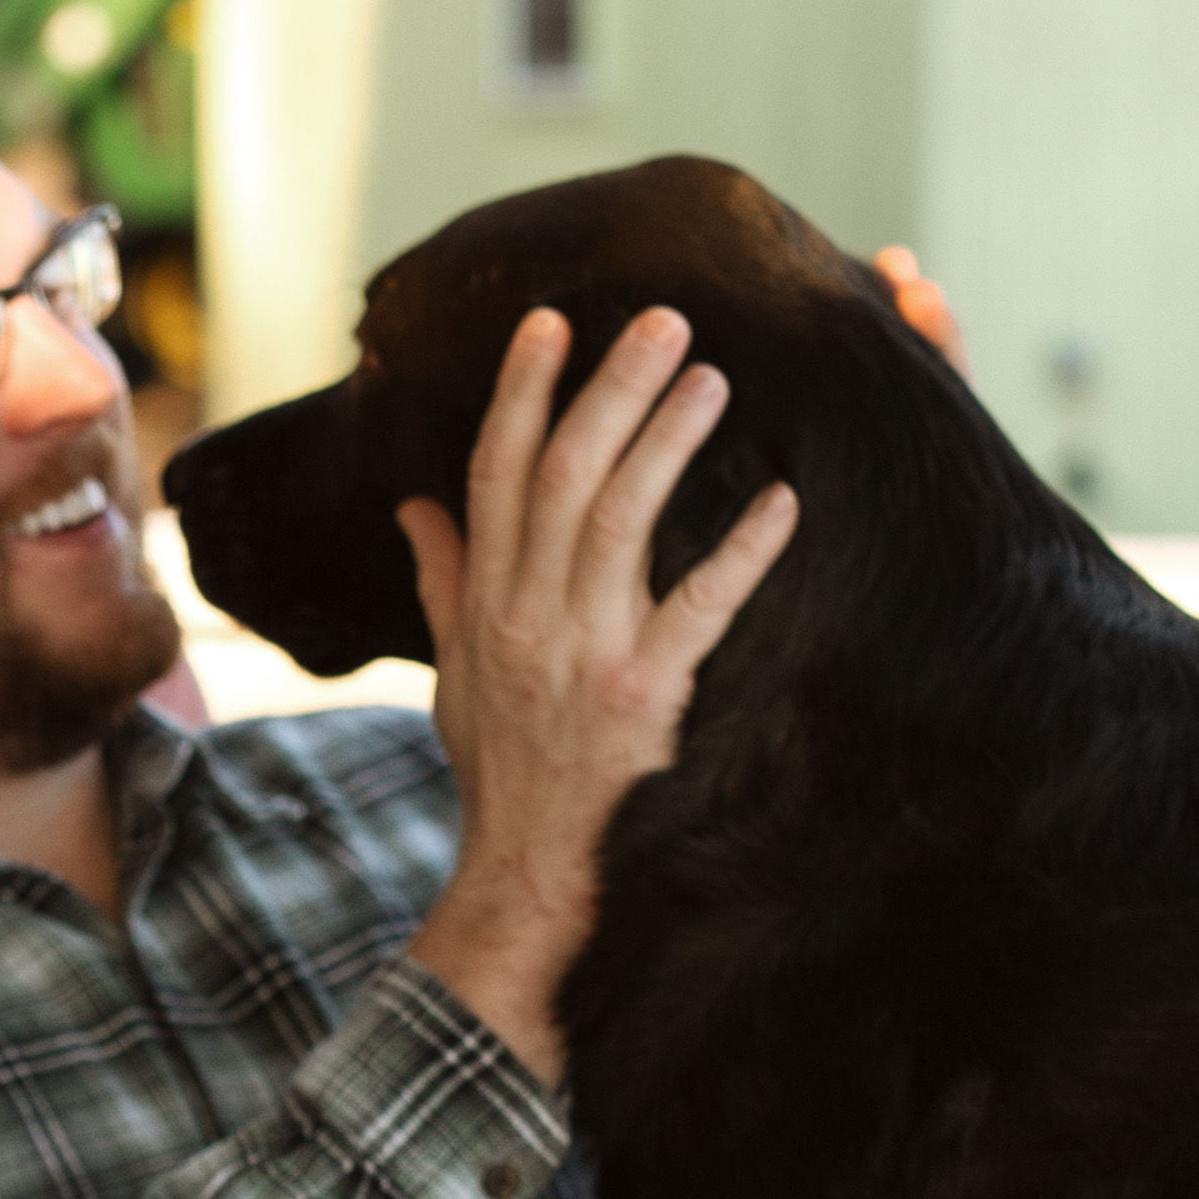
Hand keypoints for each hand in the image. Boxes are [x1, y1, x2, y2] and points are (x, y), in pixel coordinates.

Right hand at [398, 301, 797, 1081]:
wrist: (526, 879)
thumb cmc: (501, 776)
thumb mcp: (457, 675)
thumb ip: (444, 582)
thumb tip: (415, 506)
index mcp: (486, 605)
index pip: (495, 474)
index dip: (522, 393)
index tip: (551, 321)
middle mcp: (526, 618)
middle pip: (565, 476)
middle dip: (611, 389)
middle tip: (667, 319)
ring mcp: (583, 656)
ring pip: (622, 522)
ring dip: (670, 441)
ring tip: (717, 379)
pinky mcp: (642, 699)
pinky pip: (698, 611)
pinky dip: (740, 552)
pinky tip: (782, 502)